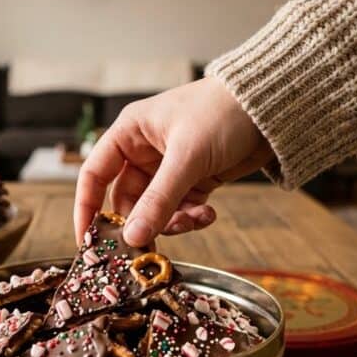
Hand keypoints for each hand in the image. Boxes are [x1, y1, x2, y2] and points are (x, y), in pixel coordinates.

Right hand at [74, 76, 272, 245]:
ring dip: (172, 222)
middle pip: (126, 200)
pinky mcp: (194, 180)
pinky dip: (191, 218)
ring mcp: (169, 168)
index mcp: (130, 133)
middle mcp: (145, 151)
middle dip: (140, 223)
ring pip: (155, 210)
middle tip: (150, 246)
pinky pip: (181, 210)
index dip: (86, 209)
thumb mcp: (187, 157)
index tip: (87, 242)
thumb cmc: (222, 112)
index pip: (94, 175)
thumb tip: (133, 237)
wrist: (270, 110)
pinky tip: (208, 214)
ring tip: (194, 220)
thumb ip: (158, 200)